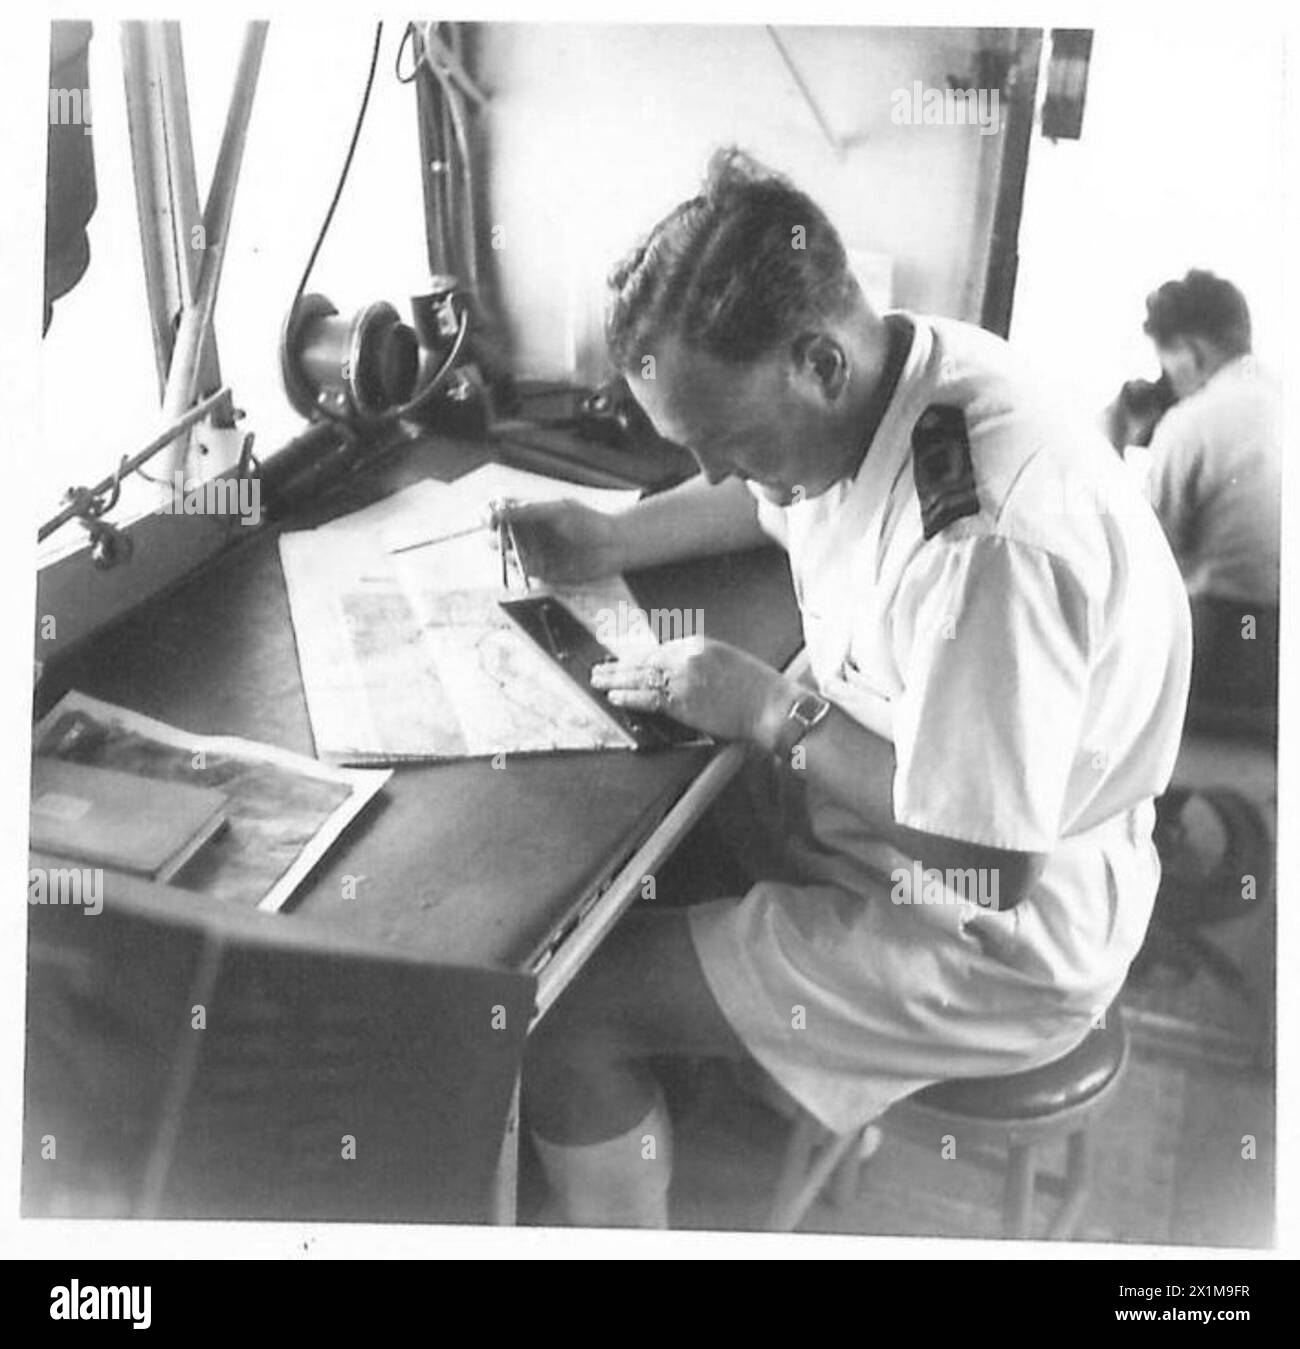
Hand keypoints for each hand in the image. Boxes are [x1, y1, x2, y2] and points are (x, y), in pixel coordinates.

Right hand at [488, 498, 623, 584]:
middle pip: (497, 535)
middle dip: (494, 537)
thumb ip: (527, 511)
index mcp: (528, 512)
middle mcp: (527, 533)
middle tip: (501, 539)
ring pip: (506, 556)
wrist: (613, 546)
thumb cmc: (588, 521)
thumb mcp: (557, 511)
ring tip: (515, 552)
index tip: (490, 519)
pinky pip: (522, 572)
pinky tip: (526, 565)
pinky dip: (520, 570)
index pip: (498, 511)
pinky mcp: (541, 572)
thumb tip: (497, 511)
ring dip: (506, 555)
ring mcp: (533, 553)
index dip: (489, 515)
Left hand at [589, 635, 796, 743]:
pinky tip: (615, 697)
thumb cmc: (756, 687)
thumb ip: (697, 662)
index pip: (657, 649)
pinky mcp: (682, 702)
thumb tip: (675, 671)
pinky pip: (648, 698)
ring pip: (641, 677)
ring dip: (616, 680)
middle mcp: (686, 657)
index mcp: (697, 644)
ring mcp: (682, 679)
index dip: (635, 656)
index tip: (622, 660)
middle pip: (643, 660)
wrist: (770, 705)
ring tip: (599, 681)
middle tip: (600, 669)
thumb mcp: (725, 661)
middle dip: (619, 666)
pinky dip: (628, 697)